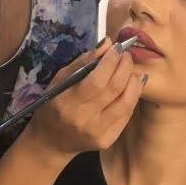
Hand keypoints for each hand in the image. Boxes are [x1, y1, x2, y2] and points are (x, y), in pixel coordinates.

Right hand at [25, 38, 145, 161]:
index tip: (117, 48)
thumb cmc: (53, 105)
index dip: (111, 61)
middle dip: (125, 67)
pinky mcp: (107, 140)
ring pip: (126, 103)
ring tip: (132, 70)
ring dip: (134, 82)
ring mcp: (97, 133)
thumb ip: (83, 62)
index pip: (96, 80)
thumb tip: (107, 43)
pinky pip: (126, 115)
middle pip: (114, 89)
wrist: (51, 141)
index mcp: (67, 102)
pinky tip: (133, 86)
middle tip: (126, 56)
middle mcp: (83, 119)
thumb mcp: (60, 80)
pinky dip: (133, 97)